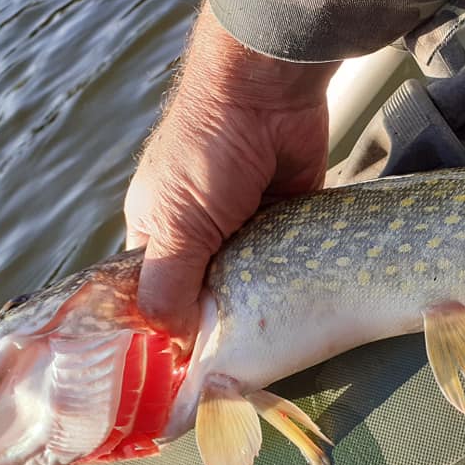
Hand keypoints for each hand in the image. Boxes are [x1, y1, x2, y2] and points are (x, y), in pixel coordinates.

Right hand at [124, 1, 339, 345]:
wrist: (267, 94)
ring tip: (279, 345)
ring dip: (264, 303)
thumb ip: (169, 283)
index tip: (190, 370)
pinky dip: (296, 279)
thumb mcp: (175, 224)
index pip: (158, 294)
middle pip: (210, 292)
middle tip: (244, 365)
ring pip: (255, 281)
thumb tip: (171, 341)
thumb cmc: (206, 153)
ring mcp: (248, 225)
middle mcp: (201, 232)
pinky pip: (291, 260)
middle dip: (225, 321)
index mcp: (158, 232)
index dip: (171, 328)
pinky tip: (307, 310)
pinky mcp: (289, 217)